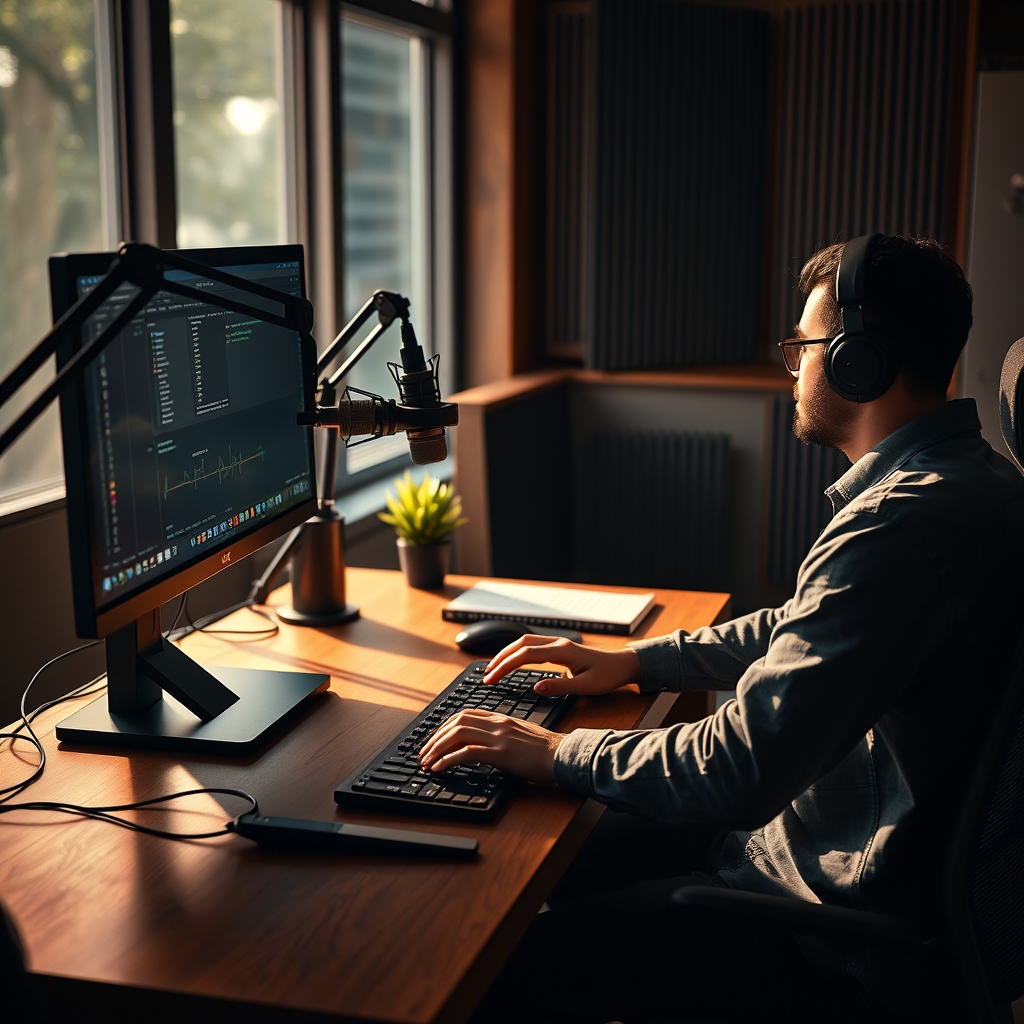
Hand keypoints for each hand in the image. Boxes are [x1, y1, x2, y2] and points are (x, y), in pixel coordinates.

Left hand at [417, 709, 562, 781]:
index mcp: (502, 718)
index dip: (446, 725)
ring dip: (436, 748)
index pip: (466, 714)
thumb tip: (488, 745)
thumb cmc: (547, 751)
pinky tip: (439, 768)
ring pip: (457, 734)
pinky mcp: (499, 752)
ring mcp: (497, 737)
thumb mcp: (522, 736)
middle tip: (424, 753)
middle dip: (435, 737)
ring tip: (426, 762)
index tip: (435, 738)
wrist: (563, 755)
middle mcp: (497, 723)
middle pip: (456, 722)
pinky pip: (466, 752)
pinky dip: (447, 760)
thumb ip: (504, 735)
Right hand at [484, 635, 641, 696]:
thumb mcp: (585, 687)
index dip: (505, 666)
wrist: (623, 665)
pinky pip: (532, 645)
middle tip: (486, 676)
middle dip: (500, 658)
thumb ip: (560, 687)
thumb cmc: (607, 676)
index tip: (491, 679)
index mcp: (562, 651)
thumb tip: (536, 687)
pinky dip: (517, 652)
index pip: (525, 654)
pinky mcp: (559, 647)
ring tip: (492, 669)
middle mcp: (558, 643)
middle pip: (520, 644)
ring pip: (524, 641)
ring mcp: (558, 643)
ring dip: (506, 653)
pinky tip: (511, 662)